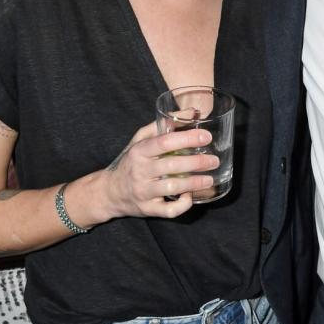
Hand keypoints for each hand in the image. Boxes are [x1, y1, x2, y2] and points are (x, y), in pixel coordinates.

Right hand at [86, 122, 218, 221]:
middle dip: (197, 162)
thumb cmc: (131, 161)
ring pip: (171, 187)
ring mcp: (143, 191)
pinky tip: (190, 196)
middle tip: (214, 160)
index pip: (164, 142)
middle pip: (171, 165)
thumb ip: (164, 124)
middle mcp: (140, 171)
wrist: (109, 192)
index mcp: (139, 151)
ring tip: (209, 178)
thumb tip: (192, 112)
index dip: (187, 138)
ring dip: (194, 183)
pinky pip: (168, 210)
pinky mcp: (147, 209)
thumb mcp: (141, 140)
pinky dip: (182, 205)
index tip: (206, 137)